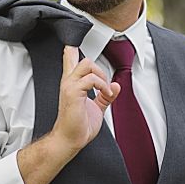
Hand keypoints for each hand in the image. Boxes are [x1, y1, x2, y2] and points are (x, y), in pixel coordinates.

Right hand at [15, 46, 119, 183]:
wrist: (70, 139)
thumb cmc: (78, 126)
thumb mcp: (96, 108)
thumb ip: (105, 96)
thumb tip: (116, 86)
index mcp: (72, 84)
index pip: (69, 62)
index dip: (71, 51)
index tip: (71, 44)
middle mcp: (69, 82)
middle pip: (83, 60)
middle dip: (99, 69)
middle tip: (104, 85)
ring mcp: (69, 86)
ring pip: (87, 64)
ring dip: (102, 77)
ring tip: (104, 91)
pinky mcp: (73, 93)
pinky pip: (91, 79)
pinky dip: (102, 85)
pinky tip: (104, 94)